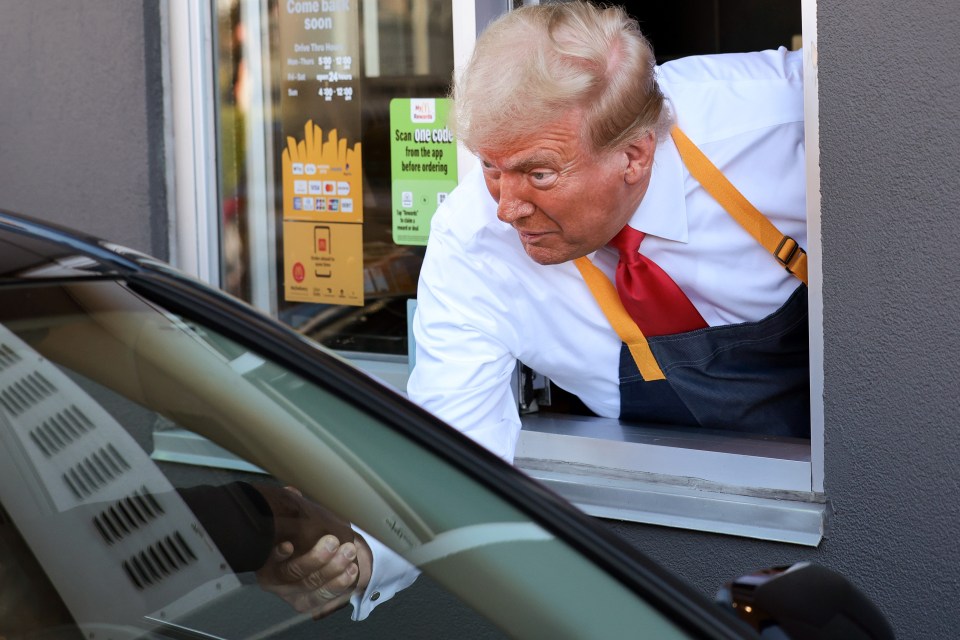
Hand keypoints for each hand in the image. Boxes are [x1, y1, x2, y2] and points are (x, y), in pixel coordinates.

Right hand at [252, 487, 372, 618]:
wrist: (311, 553)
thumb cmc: (296, 533)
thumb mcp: (289, 517)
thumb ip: (290, 506)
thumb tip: (292, 492)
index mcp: (265, 556)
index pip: (267, 556)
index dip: (277, 554)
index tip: (288, 545)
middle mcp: (274, 578)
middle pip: (293, 572)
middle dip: (316, 558)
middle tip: (333, 542)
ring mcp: (290, 592)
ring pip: (311, 585)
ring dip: (333, 569)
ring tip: (348, 553)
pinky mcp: (306, 602)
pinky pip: (324, 597)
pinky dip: (340, 584)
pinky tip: (350, 570)